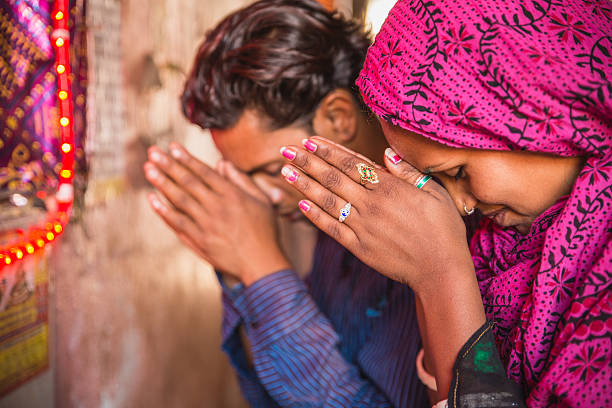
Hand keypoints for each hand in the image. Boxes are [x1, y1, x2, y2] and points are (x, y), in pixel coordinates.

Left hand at [144, 143, 289, 285]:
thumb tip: (222, 163)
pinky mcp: (199, 241)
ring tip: (148, 169)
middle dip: (168, 165)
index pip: (204, 172)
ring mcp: (206, 225)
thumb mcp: (262, 200)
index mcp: (232, 195)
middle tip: (152, 152)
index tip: (172, 146)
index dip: (186, 158)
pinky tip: (152, 199)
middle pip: (188, 182)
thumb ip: (242, 180)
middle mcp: (217, 207)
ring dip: (162, 183)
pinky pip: (177, 223)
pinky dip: (163, 210)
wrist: (262, 264)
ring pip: (179, 200)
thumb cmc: (265, 231)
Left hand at [280, 137, 473, 292]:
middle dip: (308, 162)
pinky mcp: (359, 248)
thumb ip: (409, 172)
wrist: (441, 271)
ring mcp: (364, 227)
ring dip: (304, 185)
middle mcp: (372, 205)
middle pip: (333, 179)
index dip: (329, 151)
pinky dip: (315, 217)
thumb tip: (386, 153)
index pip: (352, 164)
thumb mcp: (435, 193)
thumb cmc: (443, 229)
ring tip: (285, 172)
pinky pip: (332, 229)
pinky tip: (300, 205)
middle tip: (286, 150)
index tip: (310, 140)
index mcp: (390, 188)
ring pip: (328, 201)